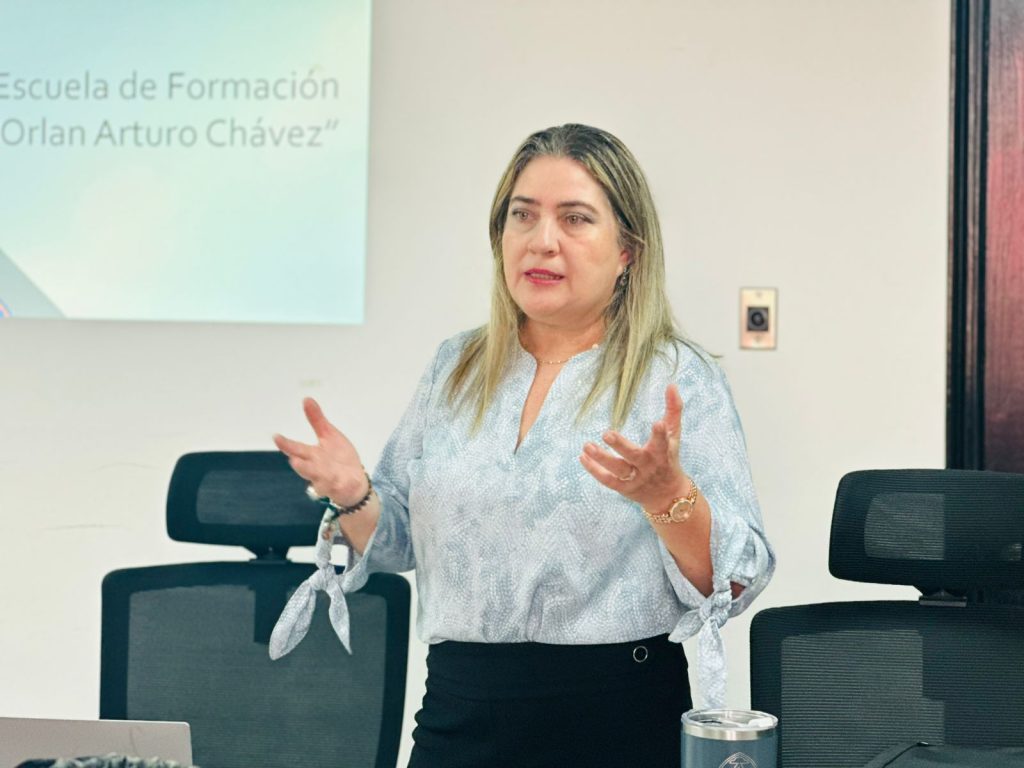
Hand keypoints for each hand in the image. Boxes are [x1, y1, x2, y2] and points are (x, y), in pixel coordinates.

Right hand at [273, 397, 367, 504]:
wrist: (355, 480)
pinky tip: (336, 478)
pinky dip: (335, 483)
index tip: (276, 437)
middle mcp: (316, 468)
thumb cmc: (338, 458)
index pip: (296, 448)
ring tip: (312, 472)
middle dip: (300, 464)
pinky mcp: (339, 487)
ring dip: (315, 474)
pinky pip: (336, 485)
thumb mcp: (329, 435)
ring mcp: (327, 479)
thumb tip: (306, 399)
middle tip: (294, 459)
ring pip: (318, 477)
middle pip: (305, 466)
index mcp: (312, 455)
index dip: (286, 443)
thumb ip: (317, 420)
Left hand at [579, 384, 689, 508]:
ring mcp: (636, 479)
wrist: (669, 496)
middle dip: (621, 446)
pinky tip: (583, 457)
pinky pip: (608, 480)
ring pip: (618, 470)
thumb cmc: (669, 458)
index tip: (657, 423)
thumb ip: (673, 410)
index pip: (663, 443)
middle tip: (607, 433)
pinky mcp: (624, 488)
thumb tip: (671, 384)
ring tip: (587, 446)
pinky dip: (594, 470)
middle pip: (635, 456)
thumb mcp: (674, 435)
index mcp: (663, 453)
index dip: (660, 434)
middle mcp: (649, 467)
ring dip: (601, 458)